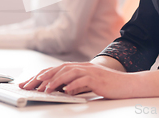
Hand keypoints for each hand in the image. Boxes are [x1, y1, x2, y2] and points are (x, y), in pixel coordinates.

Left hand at [18, 62, 135, 98]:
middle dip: (42, 77)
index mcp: (80, 67)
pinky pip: (83, 81)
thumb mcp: (89, 84)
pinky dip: (73, 85)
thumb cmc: (110, 86)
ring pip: (68, 73)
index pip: (56, 69)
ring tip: (44, 89)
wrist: (129, 84)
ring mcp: (91, 71)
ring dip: (55, 81)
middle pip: (58, 69)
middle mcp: (83, 67)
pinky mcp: (98, 79)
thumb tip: (63, 90)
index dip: (41, 75)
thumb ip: (76, 85)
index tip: (28, 83)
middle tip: (29, 85)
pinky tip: (66, 91)